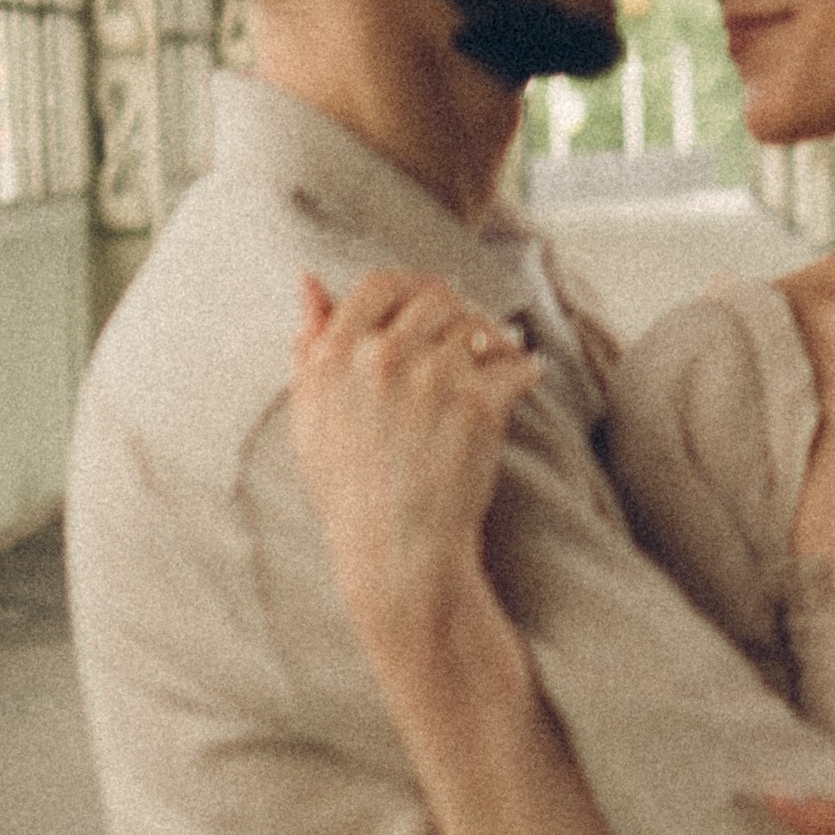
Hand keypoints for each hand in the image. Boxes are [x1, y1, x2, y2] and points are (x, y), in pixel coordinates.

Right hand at [288, 268, 540, 642]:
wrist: (394, 553)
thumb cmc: (349, 489)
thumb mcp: (310, 415)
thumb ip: (310, 344)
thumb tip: (310, 281)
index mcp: (335, 355)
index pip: (381, 283)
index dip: (410, 291)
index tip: (426, 309)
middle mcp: (382, 357)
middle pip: (437, 296)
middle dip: (456, 311)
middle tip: (470, 334)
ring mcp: (433, 378)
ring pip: (477, 325)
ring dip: (492, 338)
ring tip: (497, 356)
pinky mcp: (479, 404)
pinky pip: (517, 362)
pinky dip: (525, 369)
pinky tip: (523, 378)